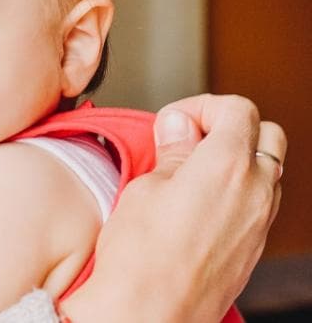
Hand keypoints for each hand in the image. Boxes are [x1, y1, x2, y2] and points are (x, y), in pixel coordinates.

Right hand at [60, 94, 284, 321]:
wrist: (149, 315)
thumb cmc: (141, 256)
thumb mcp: (146, 186)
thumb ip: (172, 151)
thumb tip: (178, 125)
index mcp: (228, 165)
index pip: (238, 109)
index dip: (201, 106)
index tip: (174, 122)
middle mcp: (256, 192)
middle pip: (266, 135)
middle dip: (229, 126)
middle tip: (189, 139)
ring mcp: (261, 223)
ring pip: (267, 170)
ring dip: (236, 159)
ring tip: (191, 172)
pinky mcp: (254, 248)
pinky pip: (260, 202)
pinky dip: (239, 189)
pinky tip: (200, 201)